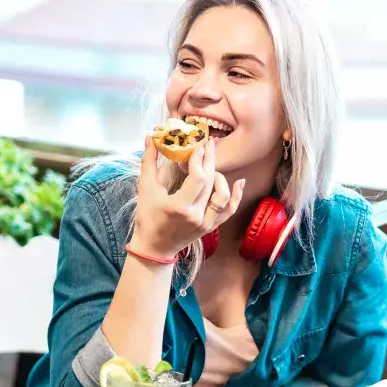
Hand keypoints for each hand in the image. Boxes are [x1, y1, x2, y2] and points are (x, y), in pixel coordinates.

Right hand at [130, 137, 244, 258]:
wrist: (154, 248)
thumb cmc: (147, 218)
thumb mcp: (145, 188)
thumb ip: (148, 161)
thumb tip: (150, 138)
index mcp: (179, 207)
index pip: (198, 179)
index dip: (199, 160)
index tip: (197, 147)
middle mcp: (196, 216)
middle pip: (210, 183)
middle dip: (210, 161)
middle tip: (209, 144)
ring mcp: (205, 223)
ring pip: (223, 196)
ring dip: (220, 177)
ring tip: (212, 165)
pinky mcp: (211, 227)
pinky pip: (229, 211)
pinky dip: (236, 196)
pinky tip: (240, 182)